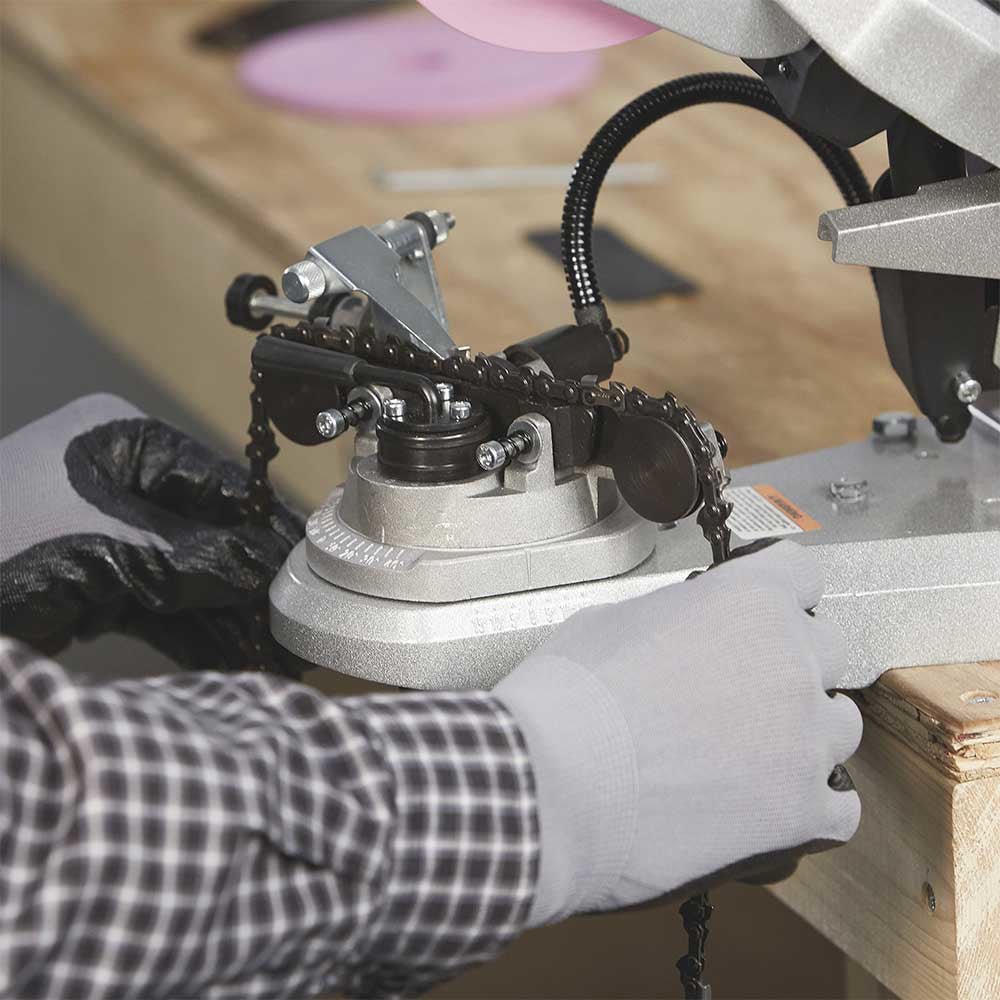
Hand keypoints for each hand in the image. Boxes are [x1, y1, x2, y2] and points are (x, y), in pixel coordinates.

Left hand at [0, 395, 302, 670]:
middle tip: (296, 626)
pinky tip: (236, 658)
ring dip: (228, 618)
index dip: (265, 530)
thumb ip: (200, 557)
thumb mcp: (108, 547)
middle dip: (249, 585)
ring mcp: (104, 534)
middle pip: (208, 534)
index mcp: (121, 442)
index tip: (307, 571)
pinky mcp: (92, 582)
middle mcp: (117, 481)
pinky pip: (160, 607)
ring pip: (187, 577)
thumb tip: (273, 567)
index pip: (219, 484)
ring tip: (277, 655)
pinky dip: (194, 634)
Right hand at [494, 540, 860, 924]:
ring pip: (840, 727)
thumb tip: (682, 637)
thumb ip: (677, 618)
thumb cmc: (571, 697)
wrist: (554, 782)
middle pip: (828, 651)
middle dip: (788, 667)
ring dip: (804, 735)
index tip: (762, 614)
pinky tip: (768, 807)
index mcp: (749, 600)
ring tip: (750, 757)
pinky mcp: (800, 811)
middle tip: (738, 693)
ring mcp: (804, 740)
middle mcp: (792, 661)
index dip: (779, 594)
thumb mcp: (615, 620)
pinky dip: (809, 807)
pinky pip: (839, 809)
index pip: (802, 575)